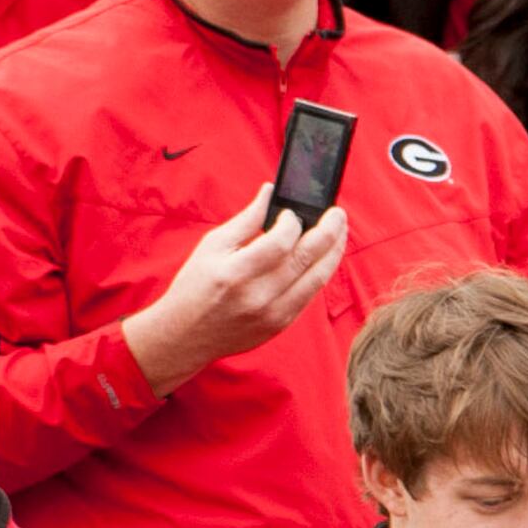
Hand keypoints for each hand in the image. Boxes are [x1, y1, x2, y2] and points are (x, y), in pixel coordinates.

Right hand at [122, 185, 352, 392]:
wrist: (187, 334)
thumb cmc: (195, 285)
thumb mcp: (212, 246)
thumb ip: (246, 220)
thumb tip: (271, 193)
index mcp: (236, 273)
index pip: (280, 244)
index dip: (293, 223)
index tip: (294, 212)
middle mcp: (258, 296)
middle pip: (305, 260)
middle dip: (328, 233)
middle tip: (338, 213)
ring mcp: (273, 314)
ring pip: (316, 279)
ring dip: (333, 253)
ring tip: (339, 232)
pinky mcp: (281, 325)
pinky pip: (310, 295)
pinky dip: (320, 273)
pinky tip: (325, 257)